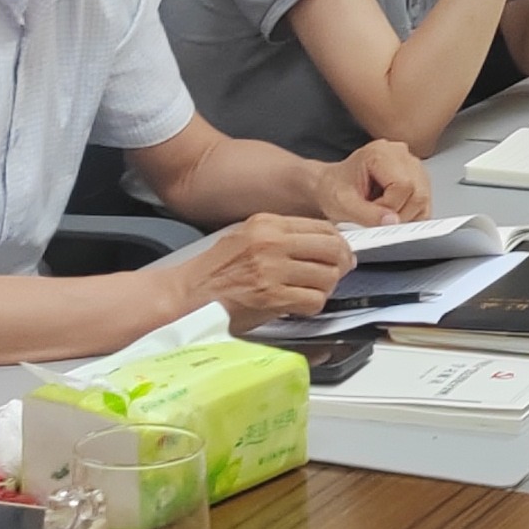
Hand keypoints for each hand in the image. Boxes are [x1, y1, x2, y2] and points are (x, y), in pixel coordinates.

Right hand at [164, 213, 353, 326]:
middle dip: (341, 264)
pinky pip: (313, 301)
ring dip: (326, 288)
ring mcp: (272, 271)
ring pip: (327, 276)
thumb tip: (322, 241)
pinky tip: (299, 305)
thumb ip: (282, 236)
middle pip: (331, 249)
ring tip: (312, 291)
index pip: (322, 227)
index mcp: (267, 223)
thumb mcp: (247, 236)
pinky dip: (312, 306)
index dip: (339, 242)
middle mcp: (271, 243)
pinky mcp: (271, 298)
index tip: (341, 252)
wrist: (187, 296)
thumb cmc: (214, 271)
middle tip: (338, 272)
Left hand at [314, 140, 430, 225]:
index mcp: (381, 153)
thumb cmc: (334, 188)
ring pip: (423, 200)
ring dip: (404, 216)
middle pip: (418, 193)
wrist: (331, 184)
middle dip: (399, 215)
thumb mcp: (343, 204)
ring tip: (381, 212)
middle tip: (377, 218)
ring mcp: (412, 165)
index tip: (373, 216)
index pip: (403, 185)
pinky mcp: (418, 178)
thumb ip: (367, 214)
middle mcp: (400, 154)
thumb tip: (392, 222)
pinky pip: (424, 204)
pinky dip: (410, 215)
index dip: (390, 208)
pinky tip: (390, 211)